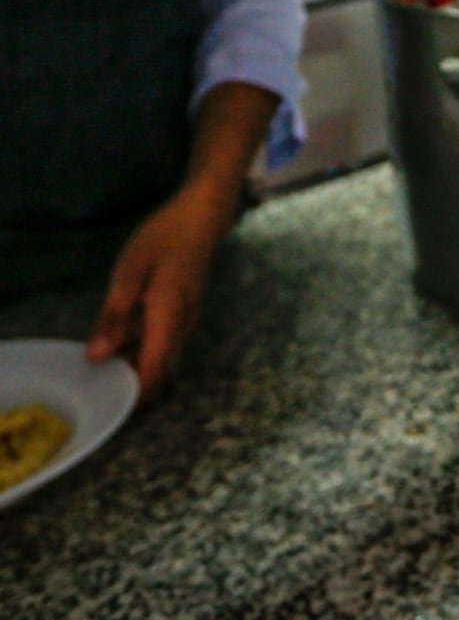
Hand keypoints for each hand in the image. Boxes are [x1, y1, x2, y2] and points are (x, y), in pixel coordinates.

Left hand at [85, 188, 231, 392]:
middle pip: (159, 369)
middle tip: (97, 372)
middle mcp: (183, 328)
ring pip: (162, 357)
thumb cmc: (162, 241)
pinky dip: (143, 345)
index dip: (133, 392)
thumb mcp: (129, 274)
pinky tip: (124, 329)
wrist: (200, 219)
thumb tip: (96, 358)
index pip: (153, 372)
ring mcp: (189, 322)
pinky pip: (165, 342)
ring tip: (105, 347)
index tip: (107, 399)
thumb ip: (113, 317)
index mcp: (168, 321)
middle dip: (130, 379)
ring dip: (135, 361)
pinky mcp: (187, 314)